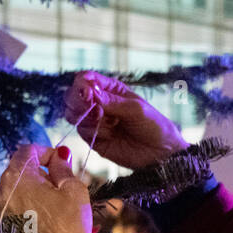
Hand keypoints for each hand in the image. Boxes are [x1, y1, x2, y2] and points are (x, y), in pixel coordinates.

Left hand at [0, 144, 94, 232]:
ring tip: (61, 202)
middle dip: (43, 171)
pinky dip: (32, 204)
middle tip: (66, 183)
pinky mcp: (1, 225)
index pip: (28, 150)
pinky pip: (16, 204)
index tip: (64, 161)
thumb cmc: (70, 227)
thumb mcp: (73, 190)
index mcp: (15, 177)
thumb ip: (62, 167)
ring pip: (19, 188)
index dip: (48, 152)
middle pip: (21, 169)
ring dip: (38, 188)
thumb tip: (59, 156)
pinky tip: (51, 215)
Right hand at [64, 71, 187, 168]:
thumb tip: (88, 91)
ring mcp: (95, 121)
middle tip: (94, 108)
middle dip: (79, 100)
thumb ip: (111, 101)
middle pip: (73, 95)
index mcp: (110, 90)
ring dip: (86, 116)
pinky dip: (94, 131)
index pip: (86, 79)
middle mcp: (99, 103)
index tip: (87, 92)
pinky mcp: (94, 139)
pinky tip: (110, 134)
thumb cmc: (153, 125)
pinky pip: (82, 131)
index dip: (82, 83)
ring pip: (73, 113)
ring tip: (105, 120)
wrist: (160, 153)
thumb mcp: (135, 108)